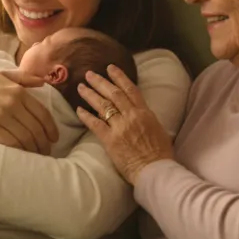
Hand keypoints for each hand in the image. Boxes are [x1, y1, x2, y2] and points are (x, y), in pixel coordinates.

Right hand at [0, 71, 58, 153]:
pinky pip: (11, 143)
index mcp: (18, 91)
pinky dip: (20, 151)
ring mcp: (1, 116)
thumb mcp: (2, 75)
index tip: (54, 139)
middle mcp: (12, 103)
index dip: (51, 129)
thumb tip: (44, 81)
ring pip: (26, 138)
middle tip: (46, 152)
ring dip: (34, 150)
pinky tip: (22, 155)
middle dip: (44, 143)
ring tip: (36, 156)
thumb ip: (24, 78)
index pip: (43, 114)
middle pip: (36, 129)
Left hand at [77, 65, 172, 184]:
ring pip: (102, 105)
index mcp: (145, 112)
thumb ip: (147, 118)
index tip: (110, 68)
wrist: (155, 170)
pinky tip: (78, 109)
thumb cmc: (160, 154)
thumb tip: (140, 112)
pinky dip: (86, 116)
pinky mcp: (110, 140)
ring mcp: (120, 127)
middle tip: (89, 74)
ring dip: (90, 94)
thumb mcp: (159, 130)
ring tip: (80, 87)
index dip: (119, 77)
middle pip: (113, 93)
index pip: (130, 89)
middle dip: (100, 82)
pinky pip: (95, 124)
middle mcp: (131, 116)